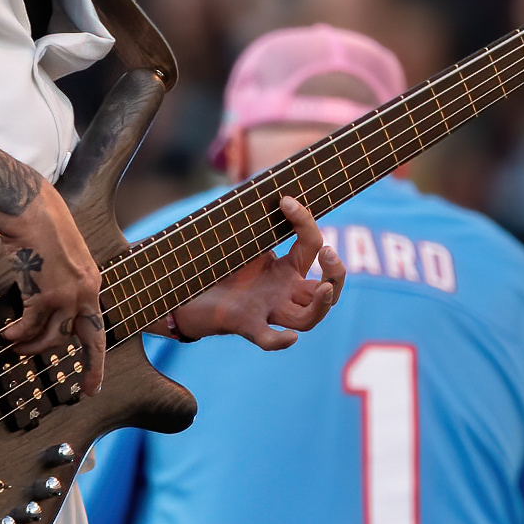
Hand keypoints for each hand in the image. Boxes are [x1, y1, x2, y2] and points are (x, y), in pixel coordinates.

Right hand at [0, 180, 105, 394]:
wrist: (30, 211)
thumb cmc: (43, 229)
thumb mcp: (66, 258)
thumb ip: (67, 284)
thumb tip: (54, 309)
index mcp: (92, 283)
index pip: (98, 325)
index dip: (98, 354)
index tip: (97, 378)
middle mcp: (85, 292)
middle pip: (87, 338)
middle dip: (91, 367)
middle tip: (87, 388)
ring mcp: (66, 295)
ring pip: (51, 336)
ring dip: (31, 345)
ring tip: (17, 346)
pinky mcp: (44, 295)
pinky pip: (29, 326)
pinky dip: (16, 333)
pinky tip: (6, 334)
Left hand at [172, 196, 345, 349]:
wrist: (187, 291)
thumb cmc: (218, 266)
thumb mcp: (242, 240)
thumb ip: (257, 220)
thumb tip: (266, 183)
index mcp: (286, 269)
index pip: (311, 246)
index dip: (305, 221)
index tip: (285, 199)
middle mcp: (283, 293)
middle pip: (327, 292)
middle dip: (336, 274)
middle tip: (328, 253)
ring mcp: (267, 310)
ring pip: (308, 319)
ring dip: (322, 305)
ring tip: (325, 290)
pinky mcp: (245, 323)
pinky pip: (267, 338)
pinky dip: (280, 341)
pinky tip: (290, 338)